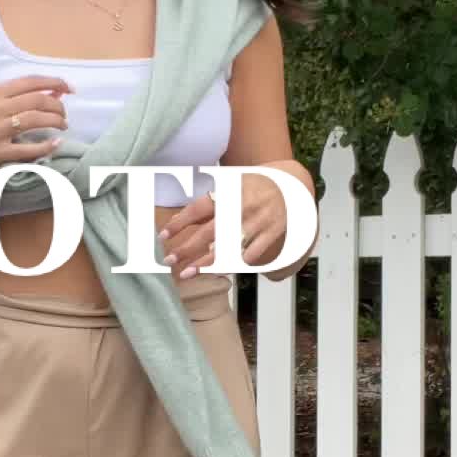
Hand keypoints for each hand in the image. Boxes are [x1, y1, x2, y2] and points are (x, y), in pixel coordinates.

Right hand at [0, 75, 72, 183]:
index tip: (69, 87)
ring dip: (55, 121)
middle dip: (57, 105)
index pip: (30, 82)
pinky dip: (46, 146)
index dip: (54, 82)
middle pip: (36, 100)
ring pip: (35, 119)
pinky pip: (28, 149)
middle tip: (64, 114)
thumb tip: (54, 91)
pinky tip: (55, 144)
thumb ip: (18, 97)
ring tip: (62, 125)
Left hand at [158, 173, 287, 277]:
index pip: (198, 209)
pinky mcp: (271, 234)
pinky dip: (233, 263)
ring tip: (187, 273)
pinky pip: (249, 254)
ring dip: (204, 263)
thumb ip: (209, 200)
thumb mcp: (233, 183)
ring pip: (227, 248)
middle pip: (208, 232)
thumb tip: (178, 217)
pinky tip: (217, 271)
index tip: (163, 235)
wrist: (293, 184)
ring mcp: (257, 223)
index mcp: (229, 192)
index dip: (179, 223)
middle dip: (186, 248)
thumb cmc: (256, 185)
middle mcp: (241, 208)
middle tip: (168, 260)